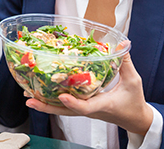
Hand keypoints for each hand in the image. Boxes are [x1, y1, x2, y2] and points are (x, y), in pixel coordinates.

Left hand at [25, 49, 152, 135]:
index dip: (74, 103)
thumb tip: (123, 44)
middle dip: (47, 106)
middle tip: (29, 98)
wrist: (135, 119)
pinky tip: (39, 94)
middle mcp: (91, 110)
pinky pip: (65, 107)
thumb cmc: (134, 102)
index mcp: (103, 105)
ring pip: (62, 110)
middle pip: (66, 111)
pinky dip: (52, 101)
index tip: (62, 96)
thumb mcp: (133, 81)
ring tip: (28, 95)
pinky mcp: (84, 109)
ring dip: (45, 104)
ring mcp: (86, 111)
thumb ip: (125, 62)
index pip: (86, 107)